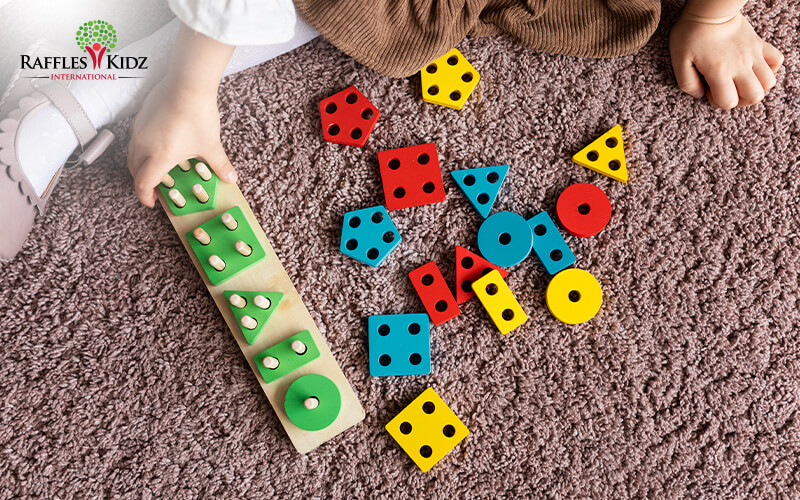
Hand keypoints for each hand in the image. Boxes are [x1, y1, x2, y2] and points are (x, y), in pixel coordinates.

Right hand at [127, 78, 236, 206]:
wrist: (187, 84)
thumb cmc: (197, 115)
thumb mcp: (211, 145)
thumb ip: (219, 165)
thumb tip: (231, 178)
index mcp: (159, 157)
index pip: (143, 184)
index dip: (145, 196)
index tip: (152, 201)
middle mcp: (143, 145)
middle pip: (135, 170)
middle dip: (143, 182)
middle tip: (155, 187)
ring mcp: (139, 130)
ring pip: (132, 154)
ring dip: (139, 165)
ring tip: (154, 167)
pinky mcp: (140, 116)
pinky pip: (135, 138)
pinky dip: (141, 147)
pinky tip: (156, 144)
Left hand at [669, 12, 783, 108]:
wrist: (709, 10)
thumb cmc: (690, 34)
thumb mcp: (679, 61)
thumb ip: (687, 83)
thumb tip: (700, 94)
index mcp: (719, 71)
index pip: (728, 102)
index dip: (718, 101)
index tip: (709, 89)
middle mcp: (740, 65)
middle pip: (755, 96)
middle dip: (740, 100)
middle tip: (727, 89)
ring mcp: (753, 55)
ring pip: (769, 82)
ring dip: (756, 87)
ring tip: (741, 81)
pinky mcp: (759, 45)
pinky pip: (777, 60)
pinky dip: (769, 69)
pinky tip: (754, 68)